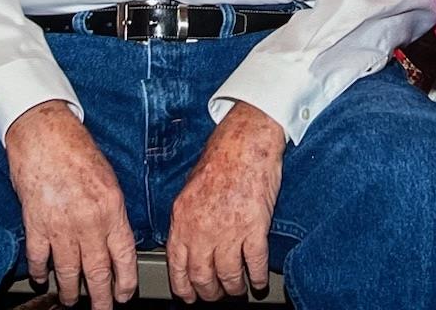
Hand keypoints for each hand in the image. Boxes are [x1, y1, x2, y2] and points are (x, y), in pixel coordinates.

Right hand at [5, 101, 137, 308]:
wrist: (44, 134)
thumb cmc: (77, 149)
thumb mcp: (109, 178)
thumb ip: (113, 211)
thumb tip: (116, 240)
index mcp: (111, 209)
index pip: (124, 256)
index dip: (125, 281)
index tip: (125, 295)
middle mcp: (88, 221)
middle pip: (97, 271)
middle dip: (101, 296)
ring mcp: (60, 225)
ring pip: (68, 271)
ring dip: (71, 290)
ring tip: (72, 301)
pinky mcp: (35, 224)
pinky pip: (39, 257)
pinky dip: (39, 271)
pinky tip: (41, 277)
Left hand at [167, 102, 283, 301]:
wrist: (246, 140)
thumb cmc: (221, 157)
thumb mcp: (189, 188)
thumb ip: (187, 218)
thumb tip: (187, 242)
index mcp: (182, 219)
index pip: (177, 266)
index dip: (184, 287)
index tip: (189, 297)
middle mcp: (202, 229)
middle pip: (202, 276)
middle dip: (209, 291)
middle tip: (216, 295)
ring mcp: (229, 230)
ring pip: (228, 275)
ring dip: (233, 287)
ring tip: (238, 289)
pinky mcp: (254, 227)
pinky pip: (254, 263)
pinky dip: (256, 276)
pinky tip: (257, 280)